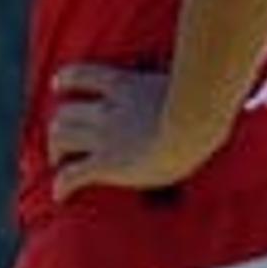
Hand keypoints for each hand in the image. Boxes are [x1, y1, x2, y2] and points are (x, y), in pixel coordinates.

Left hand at [46, 62, 204, 198]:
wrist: (191, 126)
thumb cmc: (202, 103)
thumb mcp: (189, 82)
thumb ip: (186, 79)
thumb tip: (211, 72)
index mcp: (125, 86)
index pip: (84, 74)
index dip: (66, 80)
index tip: (58, 85)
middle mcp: (108, 109)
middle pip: (66, 112)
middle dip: (58, 125)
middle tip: (60, 139)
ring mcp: (104, 136)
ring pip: (61, 137)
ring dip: (55, 150)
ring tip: (58, 162)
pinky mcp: (107, 164)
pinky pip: (73, 174)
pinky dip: (62, 185)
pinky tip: (59, 195)